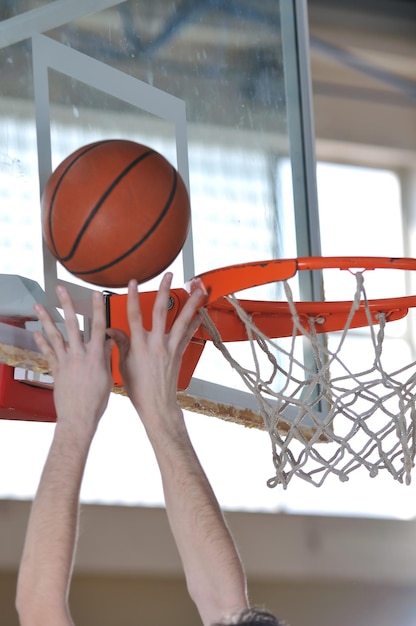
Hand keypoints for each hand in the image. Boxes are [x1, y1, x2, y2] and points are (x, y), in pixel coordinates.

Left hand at [33, 286, 112, 438]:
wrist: (79, 418)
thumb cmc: (97, 401)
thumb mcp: (107, 377)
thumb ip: (106, 357)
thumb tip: (107, 341)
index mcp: (96, 356)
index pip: (98, 327)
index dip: (97, 309)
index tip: (96, 294)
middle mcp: (79, 355)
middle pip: (72, 325)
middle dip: (66, 305)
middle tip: (60, 289)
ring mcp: (65, 362)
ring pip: (55, 335)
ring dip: (45, 319)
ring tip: (38, 305)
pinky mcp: (56, 370)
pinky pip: (48, 352)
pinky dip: (41, 342)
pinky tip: (36, 331)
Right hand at [107, 273, 203, 426]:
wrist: (157, 405)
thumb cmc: (138, 389)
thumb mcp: (123, 365)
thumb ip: (120, 344)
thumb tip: (111, 329)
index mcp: (139, 346)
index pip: (134, 316)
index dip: (134, 298)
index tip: (134, 282)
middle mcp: (156, 344)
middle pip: (161, 312)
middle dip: (165, 291)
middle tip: (169, 275)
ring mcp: (170, 348)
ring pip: (182, 321)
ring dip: (191, 304)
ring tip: (199, 291)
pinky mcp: (179, 354)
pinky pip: (189, 335)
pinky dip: (195, 324)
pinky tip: (201, 314)